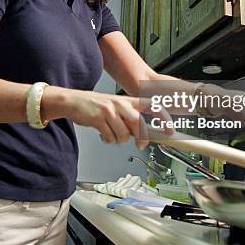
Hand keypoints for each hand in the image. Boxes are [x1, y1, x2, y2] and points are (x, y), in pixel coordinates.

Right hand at [47, 88, 172, 149]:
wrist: (74, 101)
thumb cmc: (97, 106)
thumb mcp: (117, 107)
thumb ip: (130, 118)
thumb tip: (146, 134)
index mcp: (128, 100)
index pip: (151, 106)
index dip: (163, 118)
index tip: (170, 130)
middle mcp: (120, 103)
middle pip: (139, 123)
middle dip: (142, 138)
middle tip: (141, 144)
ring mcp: (109, 111)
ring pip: (124, 134)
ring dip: (119, 139)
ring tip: (113, 134)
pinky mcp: (98, 119)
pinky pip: (110, 137)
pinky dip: (108, 139)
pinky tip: (103, 133)